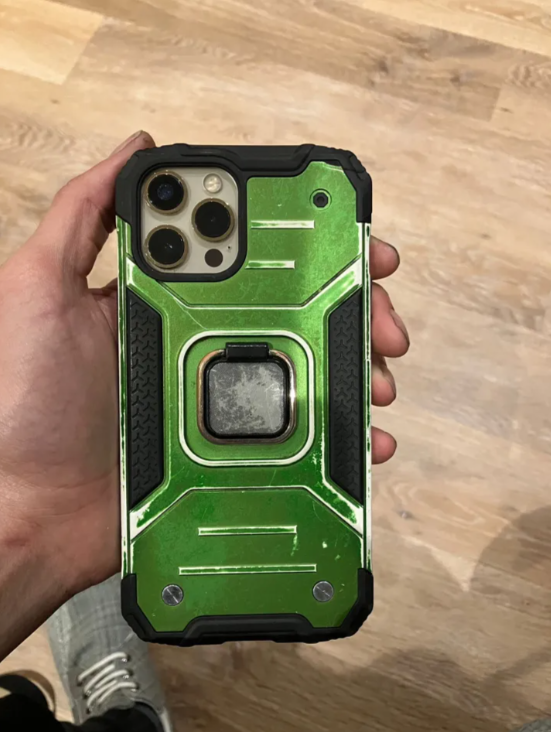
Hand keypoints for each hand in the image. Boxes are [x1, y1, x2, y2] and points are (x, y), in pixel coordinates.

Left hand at [0, 134, 405, 656]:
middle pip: (298, 311)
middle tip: (384, 323)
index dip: (308, 245)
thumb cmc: (24, 404)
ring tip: (378, 380)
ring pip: (310, 370)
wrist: (27, 515)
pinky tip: (366, 440)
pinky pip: (302, 439)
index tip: (351, 245)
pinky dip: (342, 436)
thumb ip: (81, 217)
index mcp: (171, 300)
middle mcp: (204, 341)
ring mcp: (222, 398)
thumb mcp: (37, 290)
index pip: (253, 257)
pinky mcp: (232, 451)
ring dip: (357, 366)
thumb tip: (138, 148)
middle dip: (353, 307)